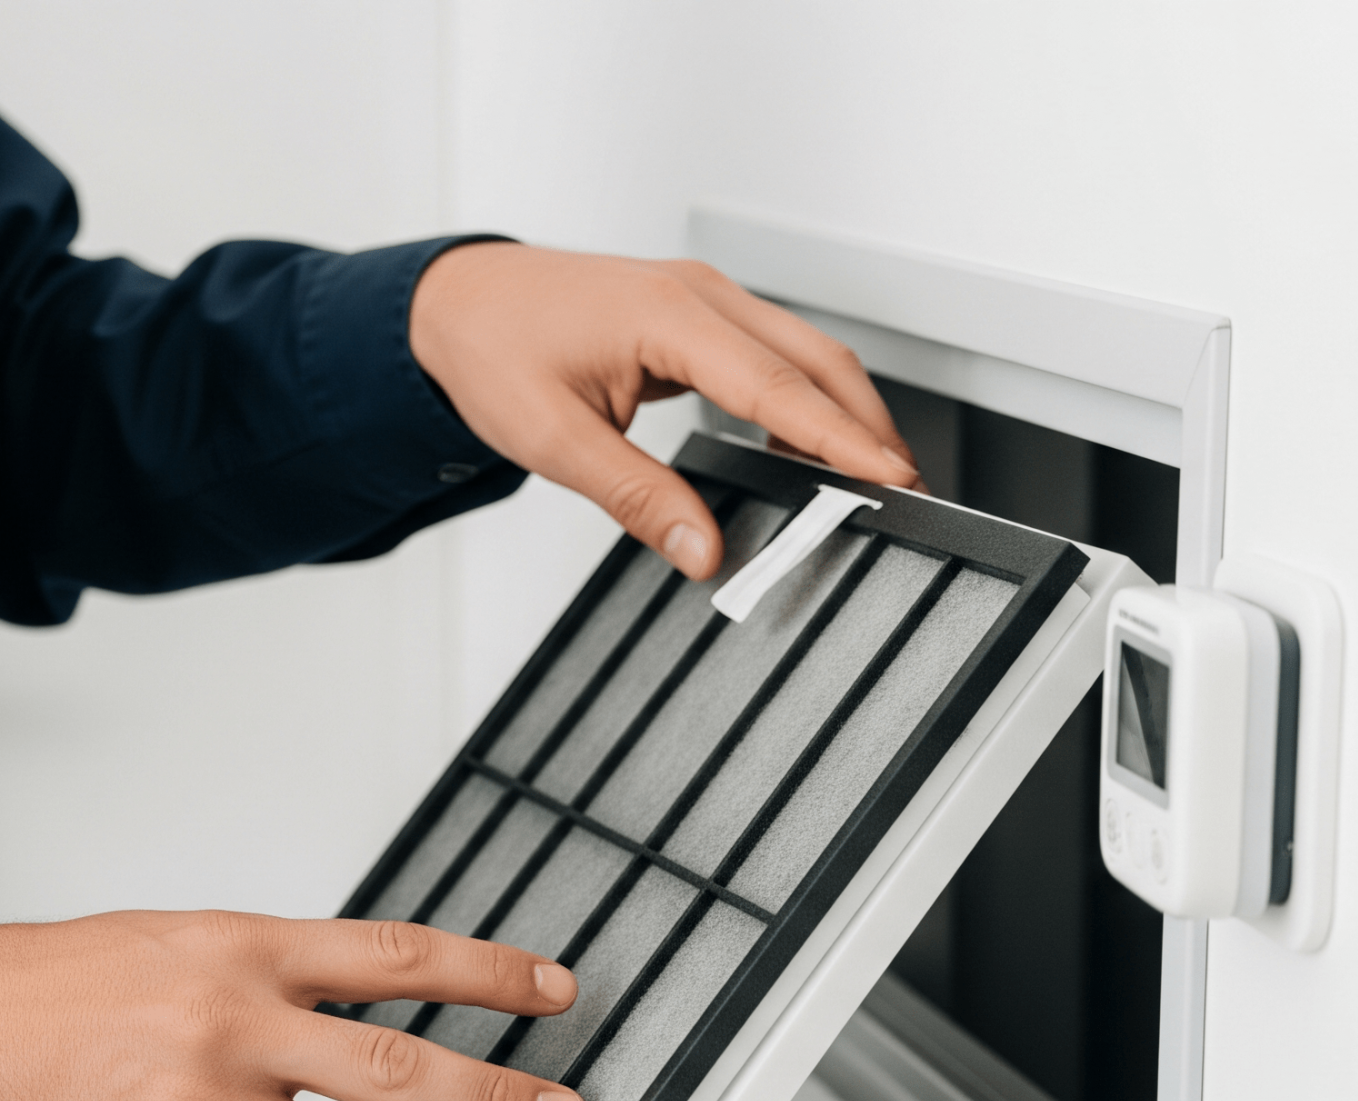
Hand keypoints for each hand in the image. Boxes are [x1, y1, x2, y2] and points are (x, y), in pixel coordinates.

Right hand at [0, 910, 585, 1100]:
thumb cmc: (48, 986)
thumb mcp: (172, 942)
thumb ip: (265, 972)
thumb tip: (353, 1004)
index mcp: (244, 949)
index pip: (397, 956)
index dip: (489, 974)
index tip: (552, 990)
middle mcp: (237, 1022)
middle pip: (402, 1066)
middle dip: (498, 1098)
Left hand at [409, 242, 919, 577]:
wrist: (454, 303)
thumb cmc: (491, 349)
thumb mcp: (552, 439)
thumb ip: (634, 496)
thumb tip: (700, 548)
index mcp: (668, 315)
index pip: (779, 384)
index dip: (840, 438)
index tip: (890, 479)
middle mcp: (699, 295)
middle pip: (817, 361)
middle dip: (867, 428)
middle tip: (903, 495)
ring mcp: (703, 299)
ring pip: (803, 354)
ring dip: (839, 414)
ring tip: (863, 483)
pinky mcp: (698, 314)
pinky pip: (772, 355)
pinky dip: (800, 402)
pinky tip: (801, 451)